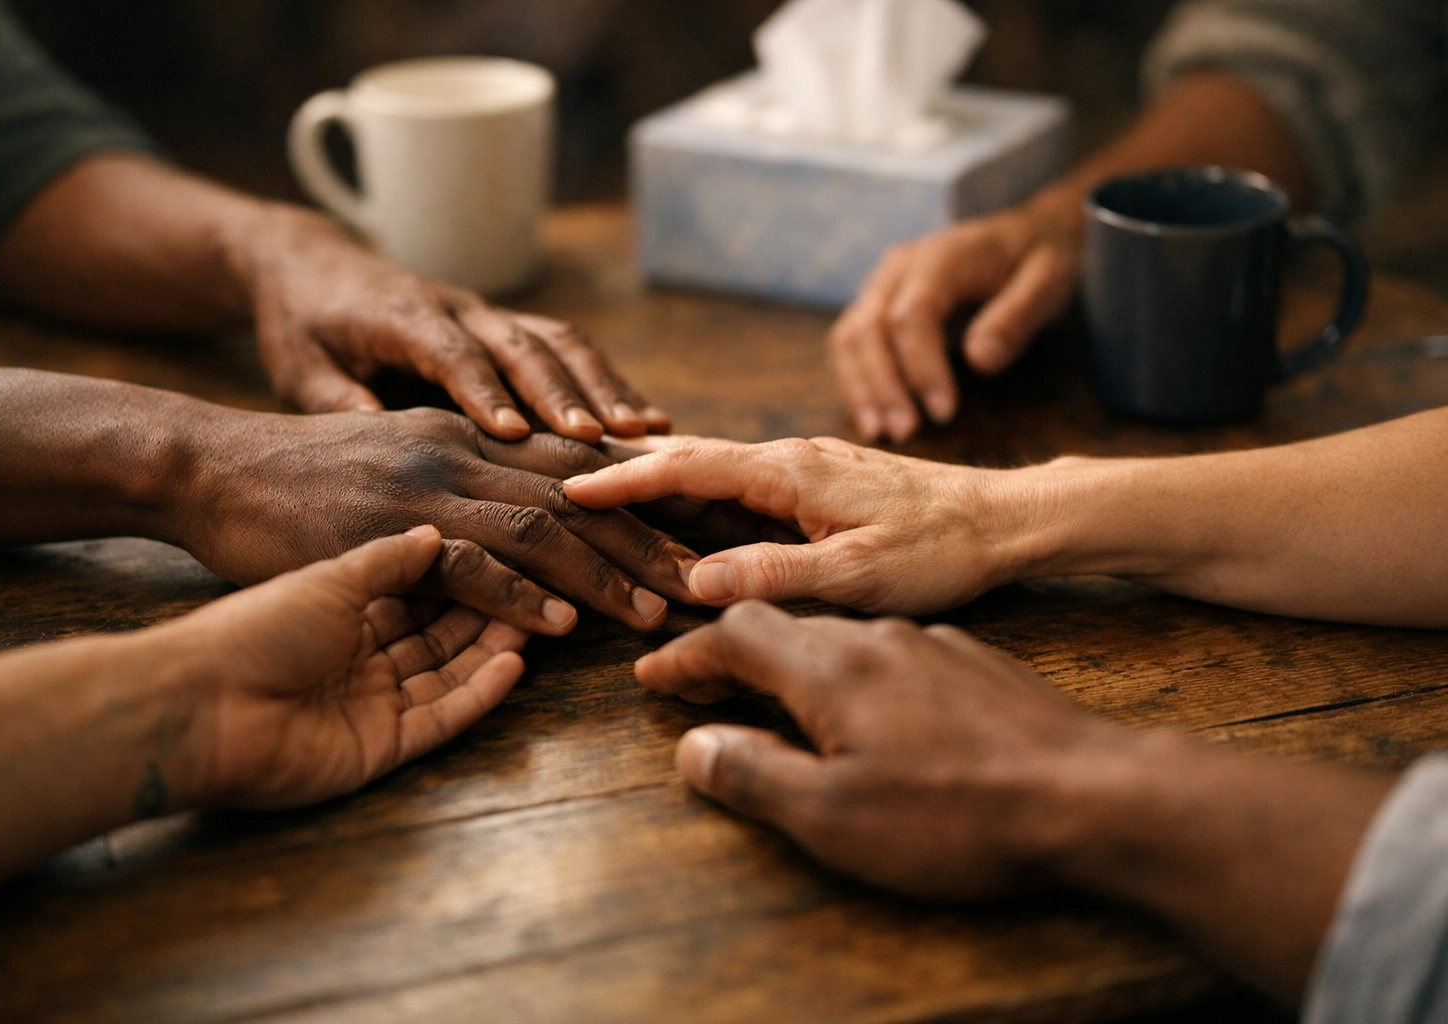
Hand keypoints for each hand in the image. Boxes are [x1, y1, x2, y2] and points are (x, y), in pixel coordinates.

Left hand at [169, 527, 527, 807]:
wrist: (201, 702)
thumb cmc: (255, 627)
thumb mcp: (329, 577)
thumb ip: (389, 561)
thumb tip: (439, 533)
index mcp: (344, 615)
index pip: (421, 594)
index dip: (466, 575)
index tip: (513, 551)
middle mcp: (362, 659)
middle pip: (442, 635)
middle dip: (491, 610)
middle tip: (544, 584)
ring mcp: (372, 705)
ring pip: (450, 675)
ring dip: (493, 648)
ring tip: (543, 619)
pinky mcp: (379, 749)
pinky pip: (442, 719)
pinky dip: (479, 694)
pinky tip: (514, 663)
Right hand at [176, 407, 701, 629]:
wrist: (213, 469)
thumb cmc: (311, 478)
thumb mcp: (404, 462)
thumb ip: (470, 486)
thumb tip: (536, 531)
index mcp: (471, 434)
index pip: (581, 466)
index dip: (650, 500)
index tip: (704, 534)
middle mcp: (460, 448)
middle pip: (580, 495)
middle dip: (652, 538)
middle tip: (708, 579)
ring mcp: (422, 486)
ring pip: (541, 524)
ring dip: (606, 571)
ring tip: (656, 611)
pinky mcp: (381, 530)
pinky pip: (465, 562)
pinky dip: (517, 595)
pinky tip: (559, 625)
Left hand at [237, 209, 669, 440]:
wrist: (314, 265)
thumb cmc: (303, 324)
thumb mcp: (298, 366)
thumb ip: (339, 402)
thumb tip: (380, 444)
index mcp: (402, 317)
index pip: (449, 354)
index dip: (481, 391)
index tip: (512, 434)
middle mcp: (457, 308)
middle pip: (521, 345)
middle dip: (564, 392)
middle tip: (598, 440)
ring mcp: (489, 313)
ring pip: (559, 342)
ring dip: (604, 385)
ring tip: (644, 431)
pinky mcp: (507, 325)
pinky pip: (568, 348)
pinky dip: (609, 381)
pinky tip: (646, 421)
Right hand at [564, 436, 1027, 613]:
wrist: (1003, 519)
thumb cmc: (939, 548)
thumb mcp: (857, 574)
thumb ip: (773, 573)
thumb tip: (691, 580)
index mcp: (789, 471)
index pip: (686, 466)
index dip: (623, 479)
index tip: (569, 485)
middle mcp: (790, 458)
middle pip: (688, 458)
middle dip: (625, 468)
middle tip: (564, 477)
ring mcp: (804, 467)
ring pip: (712, 469)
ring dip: (658, 481)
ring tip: (601, 492)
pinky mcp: (818, 484)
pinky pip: (739, 483)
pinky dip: (698, 494)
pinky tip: (682, 512)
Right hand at [639, 602, 1394, 1004]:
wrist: (1097, 792)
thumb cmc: (958, 812)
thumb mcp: (835, 817)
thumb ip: (754, 776)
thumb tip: (693, 746)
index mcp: (830, 664)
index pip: (734, 634)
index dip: (686, 657)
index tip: (653, 677)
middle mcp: (877, 636)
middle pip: (785, 626)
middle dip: (734, 655)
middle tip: (702, 692)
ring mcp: (932, 645)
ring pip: (842, 638)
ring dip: (797, 665)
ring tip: (780, 705)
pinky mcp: (976, 664)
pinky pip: (893, 655)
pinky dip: (856, 675)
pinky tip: (872, 715)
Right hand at [829, 198, 1081, 440]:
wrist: (1027, 233)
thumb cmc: (1039, 260)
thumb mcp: (1048, 282)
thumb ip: (1016, 317)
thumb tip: (979, 360)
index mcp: (943, 255)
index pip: (913, 314)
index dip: (922, 366)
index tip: (944, 412)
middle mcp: (900, 267)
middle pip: (869, 327)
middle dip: (883, 385)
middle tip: (907, 432)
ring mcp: (883, 285)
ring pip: (849, 337)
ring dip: (861, 388)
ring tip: (880, 433)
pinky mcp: (877, 305)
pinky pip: (851, 344)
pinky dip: (856, 382)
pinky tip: (873, 419)